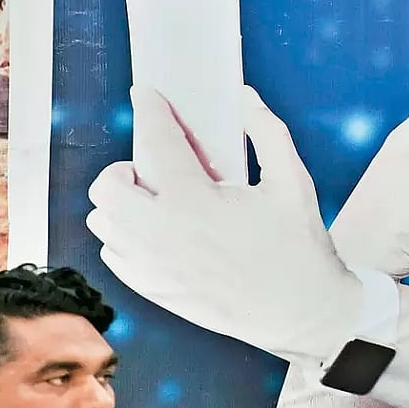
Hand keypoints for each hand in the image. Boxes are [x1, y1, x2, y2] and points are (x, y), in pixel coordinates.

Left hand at [86, 85, 358, 359]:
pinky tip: (157, 231)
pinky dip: (125, 236)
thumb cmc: (301, 245)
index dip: (149, 111)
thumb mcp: (294, 180)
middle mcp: (164, 234)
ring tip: (156, 199)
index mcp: (196, 202)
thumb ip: (267, 132)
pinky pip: (114, 255)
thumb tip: (243, 98)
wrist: (304, 312)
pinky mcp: (155, 291)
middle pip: (107, 187)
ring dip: (122, 202)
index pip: (156, 143)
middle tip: (155, 167)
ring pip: (104, 223)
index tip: (146, 95)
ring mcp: (155, 267)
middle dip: (125, 166)